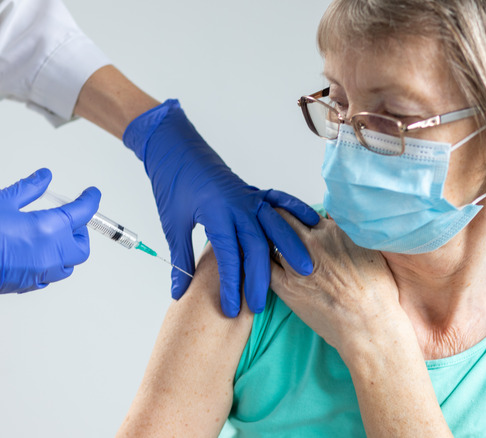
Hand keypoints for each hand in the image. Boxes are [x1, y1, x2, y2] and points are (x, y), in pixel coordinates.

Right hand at [0, 168, 100, 302]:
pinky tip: (35, 250)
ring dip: (67, 250)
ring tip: (53, 234)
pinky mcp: (22, 286)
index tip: (91, 194)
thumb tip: (44, 178)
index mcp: (47, 230)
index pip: (81, 214)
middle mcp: (47, 256)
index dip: (89, 201)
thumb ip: (30, 189)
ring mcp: (35, 274)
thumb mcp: (2, 200)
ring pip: (67, 266)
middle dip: (80, 230)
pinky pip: (47, 276)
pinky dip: (50, 264)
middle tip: (70, 216)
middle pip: (81, 247)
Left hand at [123, 100, 319, 316]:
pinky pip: (280, 202)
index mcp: (215, 213)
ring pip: (275, 227)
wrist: (176, 149)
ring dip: (290, 248)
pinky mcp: (254, 190)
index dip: (231, 286)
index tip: (232, 309)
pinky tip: (313, 224)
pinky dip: (297, 211)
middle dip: (259, 279)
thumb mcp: (172, 224)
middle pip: (256, 247)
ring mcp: (249, 196)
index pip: (228, 257)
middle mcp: (237, 205)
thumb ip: (180, 259)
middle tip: (260, 306)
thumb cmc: (173, 185)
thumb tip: (178, 292)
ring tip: (305, 271)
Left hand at [263, 207, 402, 355]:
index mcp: (334, 230)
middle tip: (264, 218)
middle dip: (272, 216)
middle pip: (282, 218)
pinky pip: (262, 265)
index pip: (303, 211)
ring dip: (263, 236)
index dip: (294, 214)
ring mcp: (297, 263)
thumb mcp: (371, 250)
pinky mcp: (286, 286)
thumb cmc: (376, 293)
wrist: (370, 325)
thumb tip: (338, 222)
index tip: (288, 216)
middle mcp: (313, 242)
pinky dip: (255, 260)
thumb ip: (349, 233)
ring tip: (257, 237)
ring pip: (270, 239)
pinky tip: (254, 259)